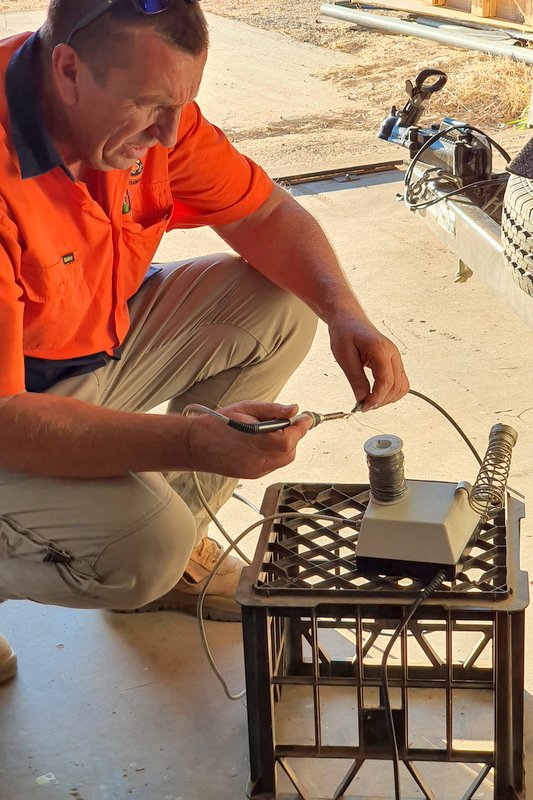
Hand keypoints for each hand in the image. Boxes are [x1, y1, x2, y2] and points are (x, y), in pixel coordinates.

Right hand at [187, 401, 312, 477]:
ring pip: (283, 460)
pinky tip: (263, 444)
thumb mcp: (246, 408)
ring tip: (273, 433)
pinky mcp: (252, 475)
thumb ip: (273, 410)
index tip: (305, 418)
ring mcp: (255, 470)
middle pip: (290, 452)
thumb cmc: (218, 423)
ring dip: (285, 446)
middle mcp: (257, 460)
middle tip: (288, 423)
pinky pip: (273, 465)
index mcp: (256, 440)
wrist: (196, 444)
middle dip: (293, 437)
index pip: (290, 439)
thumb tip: (293, 409)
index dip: (301, 428)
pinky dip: (275, 454)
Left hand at [329, 315, 408, 409]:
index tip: (363, 407)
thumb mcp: (344, 356)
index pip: (386, 381)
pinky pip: (400, 382)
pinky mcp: (394, 362)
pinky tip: (376, 394)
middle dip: (381, 401)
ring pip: (402, 387)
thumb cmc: (345, 333)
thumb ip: (355, 379)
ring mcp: (396, 358)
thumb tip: (362, 399)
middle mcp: (393, 354)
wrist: (349, 320)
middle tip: (363, 405)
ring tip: (369, 400)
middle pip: (396, 387)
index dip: (376, 398)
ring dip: (387, 399)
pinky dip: (390, 392)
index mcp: (380, 349)